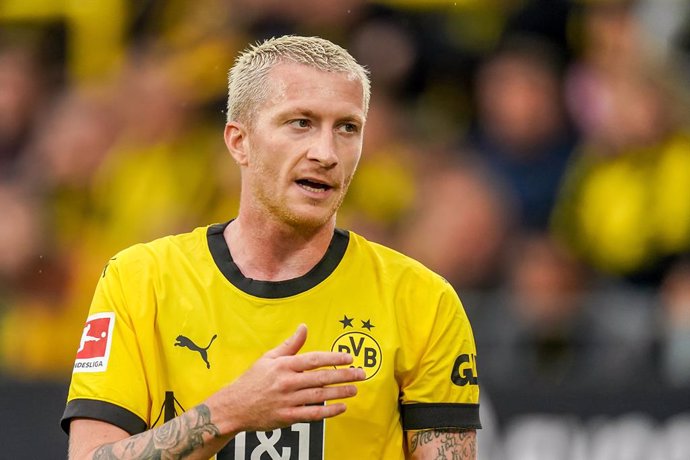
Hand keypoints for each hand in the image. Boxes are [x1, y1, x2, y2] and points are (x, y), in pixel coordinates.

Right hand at [206, 324, 364, 434]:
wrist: (233, 406)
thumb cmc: (252, 380)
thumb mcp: (268, 358)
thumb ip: (289, 344)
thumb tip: (303, 327)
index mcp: (284, 365)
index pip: (314, 359)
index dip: (333, 358)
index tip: (349, 358)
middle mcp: (287, 382)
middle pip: (321, 377)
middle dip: (344, 375)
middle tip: (360, 374)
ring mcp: (287, 401)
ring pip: (319, 396)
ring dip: (340, 392)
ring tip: (355, 389)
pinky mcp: (287, 417)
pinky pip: (312, 414)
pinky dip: (328, 412)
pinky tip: (341, 408)